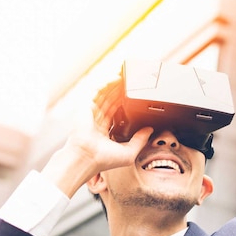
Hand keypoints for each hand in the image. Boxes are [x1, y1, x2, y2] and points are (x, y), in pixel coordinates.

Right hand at [41, 79, 151, 197]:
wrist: (87, 157)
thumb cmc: (102, 159)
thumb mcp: (128, 153)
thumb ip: (140, 141)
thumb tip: (149, 130)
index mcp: (104, 132)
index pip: (116, 113)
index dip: (125, 104)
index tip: (135, 97)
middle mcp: (97, 121)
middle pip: (110, 101)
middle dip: (121, 91)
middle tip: (132, 82)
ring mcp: (90, 113)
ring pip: (105, 94)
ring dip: (115, 85)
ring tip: (127, 76)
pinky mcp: (86, 106)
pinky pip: (97, 91)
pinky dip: (106, 83)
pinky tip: (116, 78)